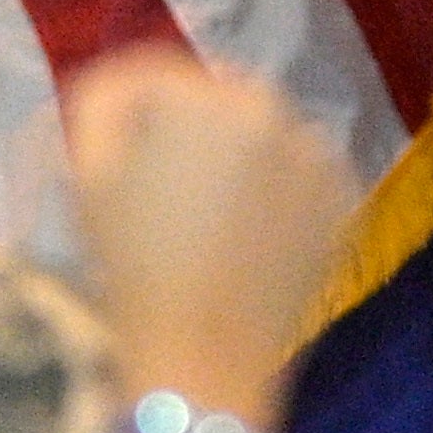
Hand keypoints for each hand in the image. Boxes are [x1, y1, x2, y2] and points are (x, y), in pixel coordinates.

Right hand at [60, 48, 356, 427]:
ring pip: (261, 131)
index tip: (108, 144)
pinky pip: (299, 170)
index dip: (123, 107)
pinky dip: (276, 184)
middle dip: (184, 125)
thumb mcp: (89, 175)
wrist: (204, 359)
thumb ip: (100, 102)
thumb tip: (122, 86)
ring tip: (207, 210)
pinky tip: (248, 229)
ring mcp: (317, 153)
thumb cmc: (133, 268)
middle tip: (159, 182)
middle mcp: (274, 108)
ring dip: (235, 151)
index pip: (155, 74)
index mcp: (206, 97)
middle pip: (214, 97)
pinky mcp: (344, 198)